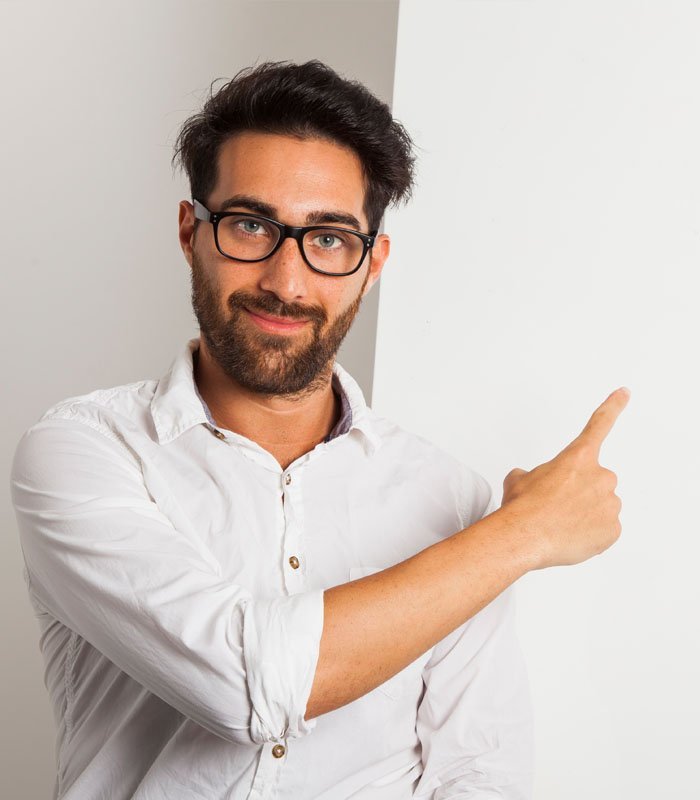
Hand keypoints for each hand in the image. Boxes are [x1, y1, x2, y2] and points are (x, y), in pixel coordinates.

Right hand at [500, 387, 629, 569]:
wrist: (524, 537)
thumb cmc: (522, 507)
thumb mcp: (519, 479)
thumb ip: (537, 474)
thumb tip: (536, 484)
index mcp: (577, 457)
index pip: (599, 424)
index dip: (613, 406)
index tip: (624, 393)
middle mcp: (600, 477)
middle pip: (594, 480)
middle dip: (579, 491)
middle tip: (556, 506)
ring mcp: (610, 504)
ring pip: (600, 506)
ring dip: (584, 514)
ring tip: (558, 524)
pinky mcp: (613, 530)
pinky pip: (604, 530)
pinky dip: (590, 534)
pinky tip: (569, 536)